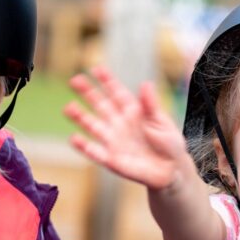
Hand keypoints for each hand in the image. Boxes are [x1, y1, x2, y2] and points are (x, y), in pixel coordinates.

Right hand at [64, 66, 188, 189]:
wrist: (171, 171)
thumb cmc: (169, 144)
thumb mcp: (162, 122)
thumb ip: (151, 105)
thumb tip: (146, 84)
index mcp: (133, 111)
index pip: (117, 92)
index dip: (107, 81)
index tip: (96, 69)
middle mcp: (119, 123)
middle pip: (100, 105)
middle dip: (88, 93)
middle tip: (74, 80)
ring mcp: (113, 140)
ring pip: (93, 126)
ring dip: (80, 117)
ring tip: (68, 108)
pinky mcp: (111, 159)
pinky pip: (95, 152)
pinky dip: (84, 146)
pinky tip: (74, 138)